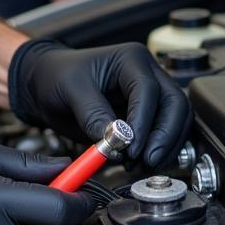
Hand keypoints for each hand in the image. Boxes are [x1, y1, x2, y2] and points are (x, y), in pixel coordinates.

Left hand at [8, 39, 191, 167]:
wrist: (46, 83)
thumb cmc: (56, 76)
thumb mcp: (69, 89)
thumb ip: (93, 113)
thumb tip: (117, 141)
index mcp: (130, 59)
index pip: (148, 91)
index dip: (144, 122)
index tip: (131, 147)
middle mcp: (147, 74)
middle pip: (175, 104)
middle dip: (164, 136)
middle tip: (146, 160)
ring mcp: (150, 95)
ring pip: (178, 120)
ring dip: (164, 147)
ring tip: (140, 165)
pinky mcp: (147, 115)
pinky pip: (167, 133)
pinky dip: (160, 150)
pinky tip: (141, 163)